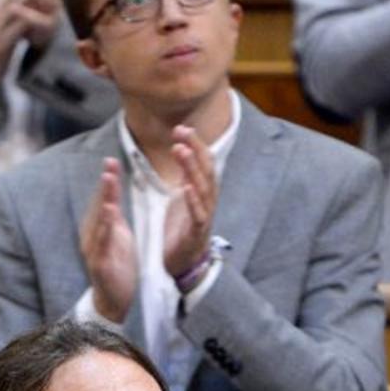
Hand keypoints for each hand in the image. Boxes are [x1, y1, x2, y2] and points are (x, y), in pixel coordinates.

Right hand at [80, 157, 137, 322]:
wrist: (114, 301)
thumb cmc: (117, 267)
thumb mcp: (118, 236)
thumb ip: (114, 216)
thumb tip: (112, 194)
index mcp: (98, 229)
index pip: (103, 200)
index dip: (108, 181)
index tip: (112, 160)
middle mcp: (92, 236)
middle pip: (99, 205)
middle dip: (105, 184)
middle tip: (110, 162)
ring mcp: (94, 250)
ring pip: (99, 220)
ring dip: (104, 198)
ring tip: (109, 179)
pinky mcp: (99, 263)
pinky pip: (102, 242)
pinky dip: (106, 226)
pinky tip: (111, 211)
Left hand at [161, 126, 218, 282]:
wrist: (183, 262)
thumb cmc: (181, 228)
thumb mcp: (182, 195)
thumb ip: (185, 174)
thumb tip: (182, 148)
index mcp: (203, 190)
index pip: (203, 161)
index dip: (194, 144)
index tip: (181, 128)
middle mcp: (208, 200)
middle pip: (206, 169)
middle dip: (195, 148)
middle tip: (182, 131)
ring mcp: (204, 215)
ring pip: (203, 188)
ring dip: (192, 168)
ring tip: (181, 150)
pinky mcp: (196, 232)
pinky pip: (197, 214)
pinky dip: (192, 199)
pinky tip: (186, 186)